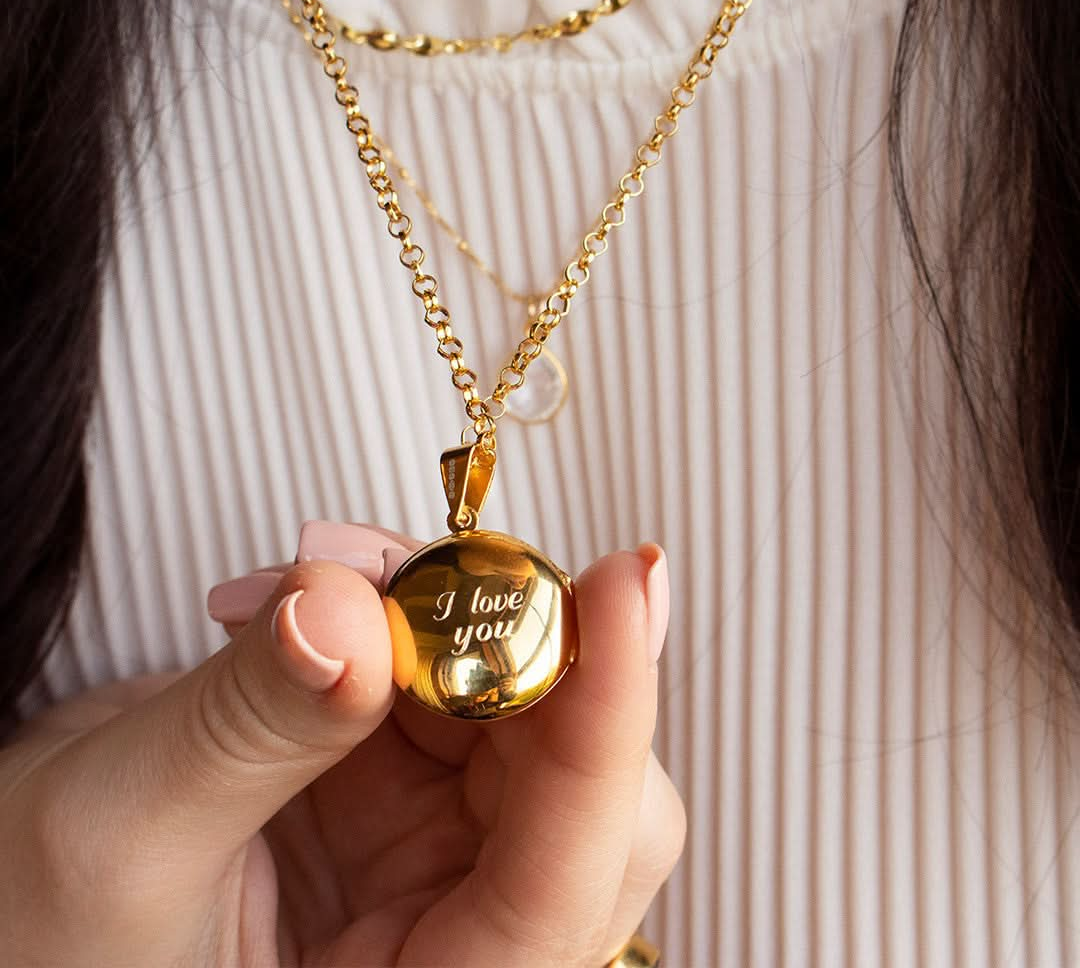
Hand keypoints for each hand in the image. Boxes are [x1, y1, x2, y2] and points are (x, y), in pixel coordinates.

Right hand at [0, 522, 683, 966]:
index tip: (624, 583)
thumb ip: (246, 729)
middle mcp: (456, 938)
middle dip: (517, 649)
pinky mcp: (402, 786)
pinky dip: (400, 610)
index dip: (608, 722)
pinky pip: (450, 674)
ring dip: (447, 614)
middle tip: (431, 565)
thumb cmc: (28, 938)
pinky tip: (316, 588)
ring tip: (326, 570)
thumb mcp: (123, 843)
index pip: (563, 877)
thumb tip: (348, 605)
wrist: (7, 905)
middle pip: (577, 784)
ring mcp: (437, 859)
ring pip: (521, 709)